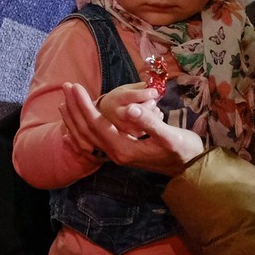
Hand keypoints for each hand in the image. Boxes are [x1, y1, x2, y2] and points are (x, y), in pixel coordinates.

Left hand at [59, 82, 206, 175]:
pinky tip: (70, 131)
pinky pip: (94, 143)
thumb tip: (129, 108)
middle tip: (66, 87)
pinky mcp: (122, 152)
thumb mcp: (169, 135)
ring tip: (64, 101)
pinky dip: (80, 134)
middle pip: (88, 130)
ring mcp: (118, 154)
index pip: (97, 124)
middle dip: (75, 108)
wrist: (190, 168)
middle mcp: (117, 154)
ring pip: (88, 137)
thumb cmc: (183, 149)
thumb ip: (149, 122)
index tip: (76, 88)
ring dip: (75, 118)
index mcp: (124, 149)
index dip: (85, 105)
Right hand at [97, 84, 164, 129]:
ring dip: (153, 113)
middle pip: (137, 111)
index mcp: (117, 99)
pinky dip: (154, 120)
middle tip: (153, 101)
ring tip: (152, 107)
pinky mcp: (132, 133)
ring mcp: (125, 126)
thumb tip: (157, 86)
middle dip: (148, 104)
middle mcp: (119, 114)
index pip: (131, 97)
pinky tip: (153, 114)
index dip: (144, 94)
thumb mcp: (127, 88)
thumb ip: (141, 88)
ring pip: (144, 121)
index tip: (155, 92)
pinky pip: (148, 128)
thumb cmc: (121, 98)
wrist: (107, 112)